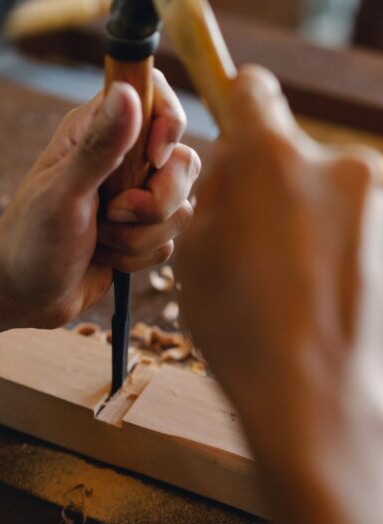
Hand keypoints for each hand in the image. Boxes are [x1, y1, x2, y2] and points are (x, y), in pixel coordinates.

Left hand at [0, 71, 199, 329]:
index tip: (153, 159)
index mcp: (97, 131)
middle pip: (183, 163)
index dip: (168, 123)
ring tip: (99, 238)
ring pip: (180, 209)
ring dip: (139, 236)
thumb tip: (128, 92)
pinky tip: (105, 255)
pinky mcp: (143, 230)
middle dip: (155, 202)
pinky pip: (168, 240)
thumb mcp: (63, 192)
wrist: (26, 294)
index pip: (155, 95)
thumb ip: (99, 146)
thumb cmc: (32, 239)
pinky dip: (137, 255)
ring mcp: (136, 197)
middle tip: (112, 213)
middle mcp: (123, 159)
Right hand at [176, 66, 382, 523]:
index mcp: (269, 160)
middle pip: (290, 148)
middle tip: (252, 235)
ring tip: (289, 274)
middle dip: (268, 180)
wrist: (315, 397)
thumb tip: (231, 165)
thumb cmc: (241, 328)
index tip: (236, 126)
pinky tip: (319, 285)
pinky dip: (335, 238)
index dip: (237, 104)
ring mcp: (379, 197)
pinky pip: (356, 217)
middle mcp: (335, 162)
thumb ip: (212, 193)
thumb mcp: (193, 253)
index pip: (252, 91)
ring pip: (326, 186)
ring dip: (304, 212)